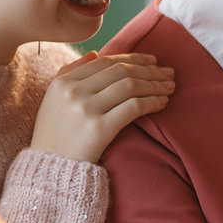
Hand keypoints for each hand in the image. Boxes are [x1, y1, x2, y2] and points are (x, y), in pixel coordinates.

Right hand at [29, 52, 174, 163]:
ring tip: (170, 88)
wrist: (52, 169)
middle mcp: (73, 91)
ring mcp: (85, 109)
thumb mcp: (54, 100)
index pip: (106, 61)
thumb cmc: (57, 135)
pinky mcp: (99, 128)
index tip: (153, 61)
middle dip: (150, 70)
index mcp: (63, 81)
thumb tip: (96, 53)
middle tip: (169, 73)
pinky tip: (162, 103)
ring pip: (131, 86)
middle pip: (122, 71)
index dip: (134, 58)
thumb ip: (70, 73)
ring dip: (155, 85)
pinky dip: (152, 102)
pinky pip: (134, 107)